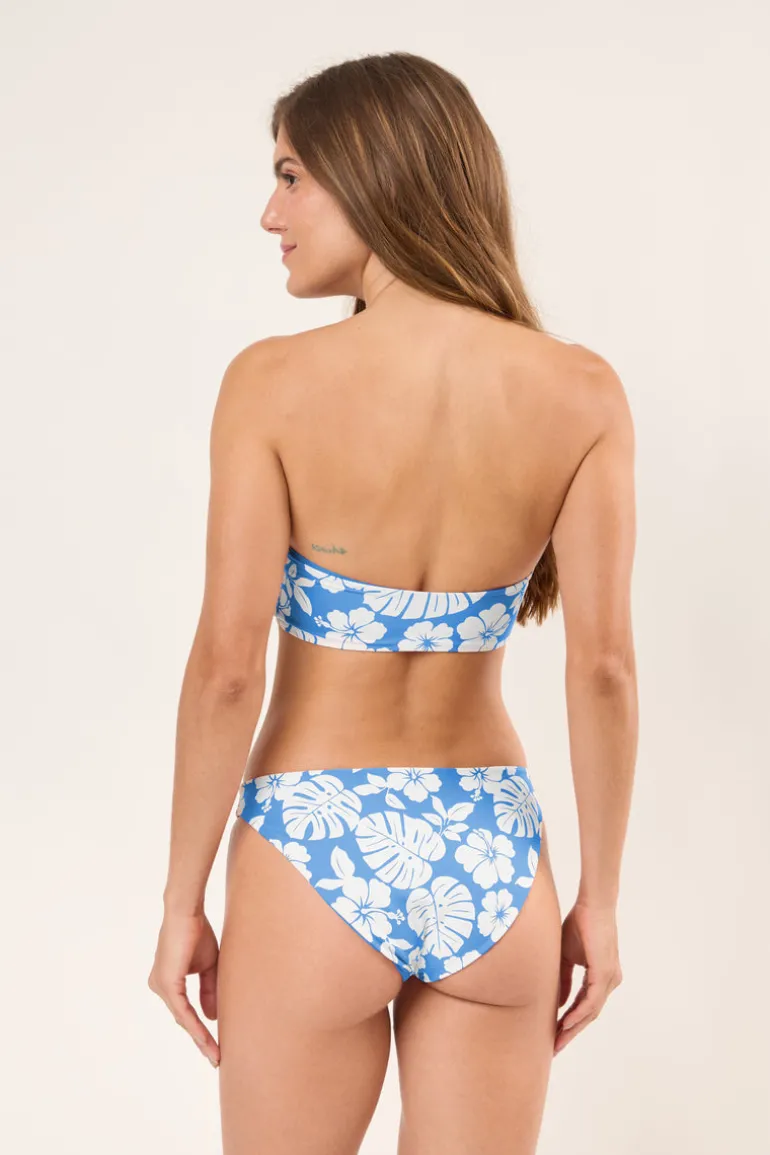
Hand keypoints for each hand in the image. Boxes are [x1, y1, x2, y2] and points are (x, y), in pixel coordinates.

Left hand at [148, 910, 220, 1067]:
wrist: (187, 912)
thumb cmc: (196, 933)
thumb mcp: (207, 967)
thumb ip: (209, 991)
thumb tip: (212, 1018)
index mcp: (168, 982)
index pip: (186, 1012)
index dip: (201, 1030)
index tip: (216, 1046)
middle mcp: (160, 987)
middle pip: (184, 1020)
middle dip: (201, 1040)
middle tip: (217, 1057)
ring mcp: (161, 987)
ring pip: (184, 1019)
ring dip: (200, 1039)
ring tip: (215, 1054)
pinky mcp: (166, 985)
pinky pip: (183, 1012)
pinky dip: (195, 1026)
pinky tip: (206, 1039)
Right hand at [554, 900, 622, 1054]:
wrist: (592, 905)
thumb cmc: (580, 924)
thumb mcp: (567, 956)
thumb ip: (564, 979)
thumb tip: (560, 1002)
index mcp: (601, 977)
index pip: (584, 1006)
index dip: (570, 1021)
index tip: (555, 1034)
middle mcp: (609, 981)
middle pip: (589, 1014)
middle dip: (571, 1032)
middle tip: (555, 1048)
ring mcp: (609, 978)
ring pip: (591, 1011)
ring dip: (573, 1027)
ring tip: (557, 1040)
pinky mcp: (605, 973)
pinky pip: (591, 1000)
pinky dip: (579, 1013)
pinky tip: (566, 1023)